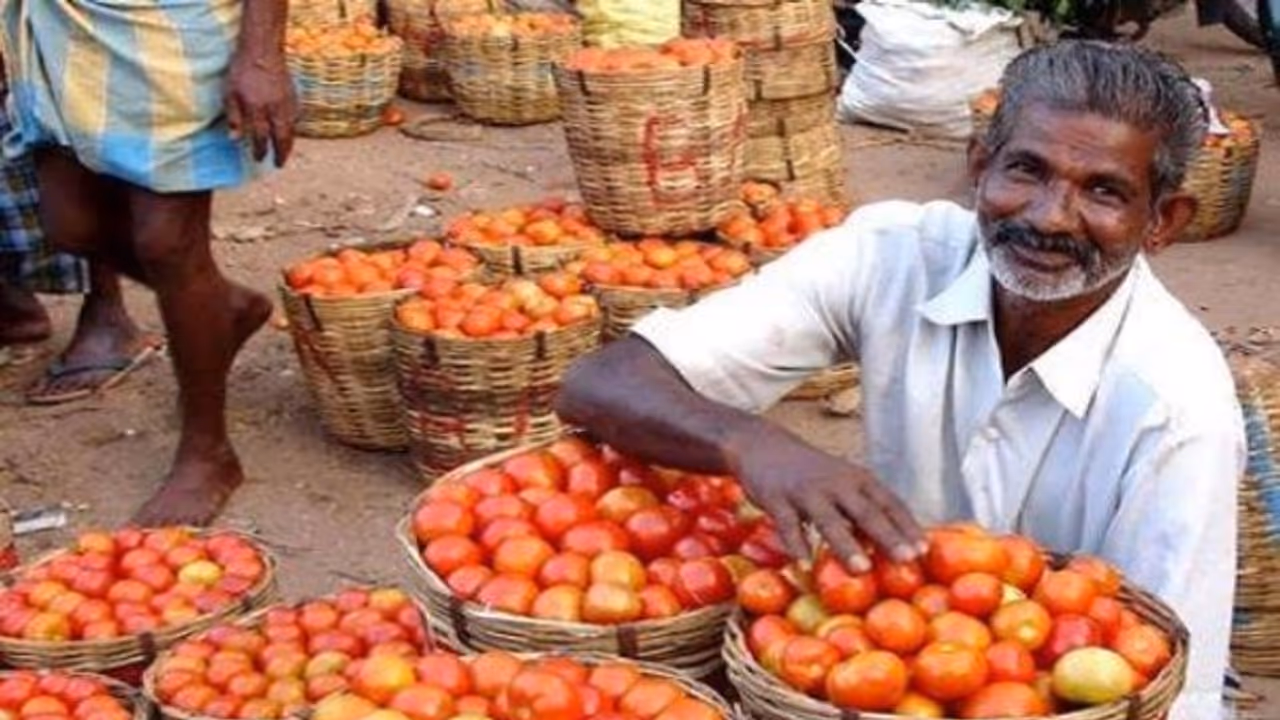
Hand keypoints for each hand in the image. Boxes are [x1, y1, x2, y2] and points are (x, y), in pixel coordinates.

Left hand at [225, 51, 296, 167]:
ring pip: (291, 130)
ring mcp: (286, 104)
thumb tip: (234, 140)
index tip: (258, 158)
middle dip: (280, 153)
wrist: (262, 51)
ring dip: (289, 144)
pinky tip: (290, 132)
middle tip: (279, 164)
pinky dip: (293, 129)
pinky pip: (295, 118)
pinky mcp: (293, 97)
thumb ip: (234, 117)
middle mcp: (274, 109)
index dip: (260, 150)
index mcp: (257, 109)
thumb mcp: (229, 93)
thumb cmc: (242, 71)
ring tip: (286, 153)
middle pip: (280, 137)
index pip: (260, 137)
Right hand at [727, 427, 925, 571]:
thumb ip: (863, 509)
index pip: (889, 503)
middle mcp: (836, 482)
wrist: (762, 445)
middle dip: (888, 536)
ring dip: (846, 545)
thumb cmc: (810, 472)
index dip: (907, 526)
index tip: (924, 550)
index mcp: (858, 479)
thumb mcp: (842, 482)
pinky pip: (788, 525)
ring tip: (861, 570)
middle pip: (866, 512)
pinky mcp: (777, 498)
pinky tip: (804, 565)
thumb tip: (891, 545)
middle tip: (907, 559)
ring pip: (829, 520)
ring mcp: (806, 490)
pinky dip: (796, 545)